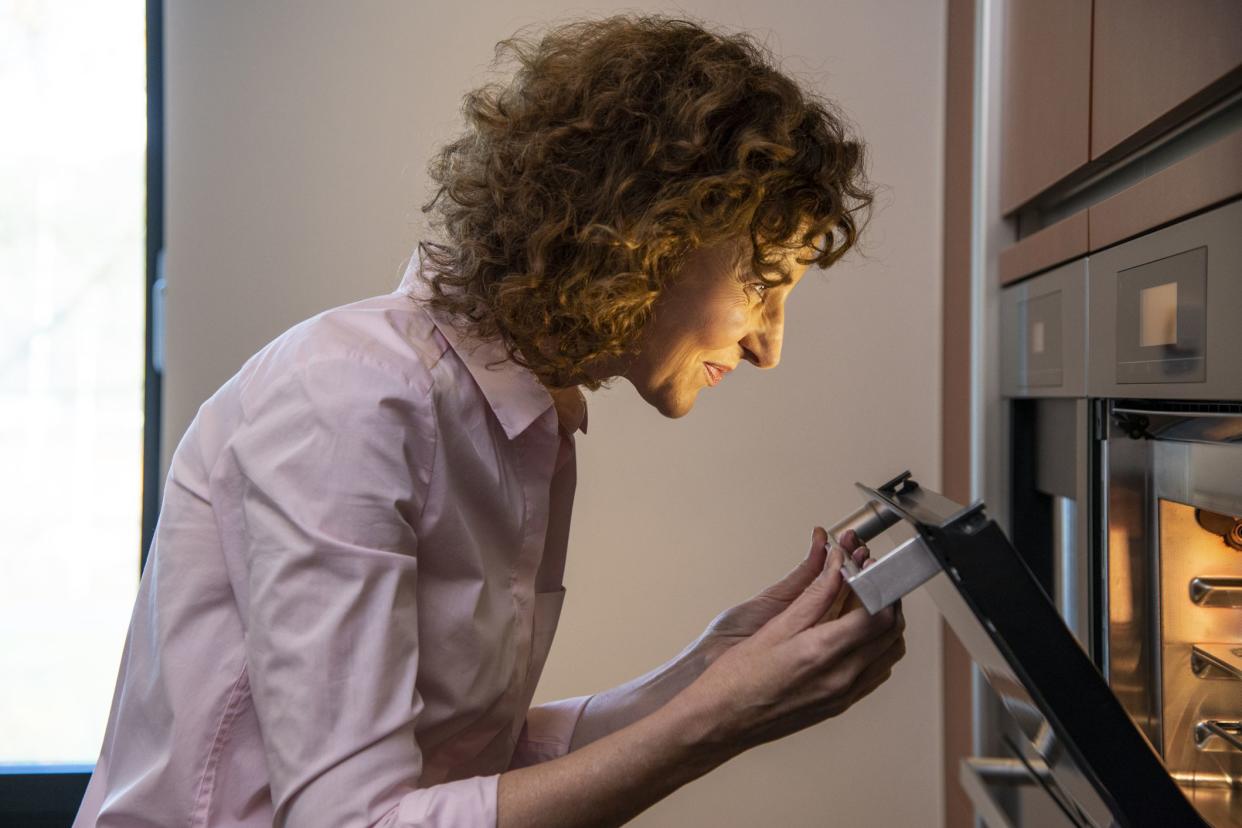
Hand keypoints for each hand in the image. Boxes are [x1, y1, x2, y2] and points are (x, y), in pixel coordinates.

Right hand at [672, 540, 906, 758]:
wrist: (721, 720)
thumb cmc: (738, 678)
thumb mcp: (775, 625)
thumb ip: (814, 595)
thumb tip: (835, 567)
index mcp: (824, 653)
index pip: (878, 614)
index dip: (880, 585)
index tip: (868, 569)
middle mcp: (841, 678)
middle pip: (891, 632)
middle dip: (886, 599)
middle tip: (868, 579)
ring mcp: (844, 695)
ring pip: (889, 653)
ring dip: (885, 623)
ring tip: (863, 602)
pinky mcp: (840, 704)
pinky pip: (876, 672)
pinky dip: (876, 647)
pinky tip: (854, 634)